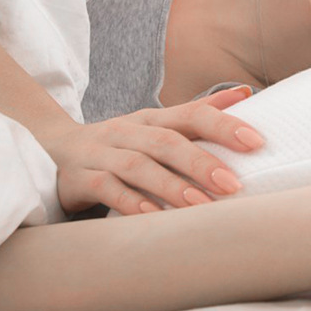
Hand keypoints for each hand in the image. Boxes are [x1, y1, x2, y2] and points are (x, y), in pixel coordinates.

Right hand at [37, 86, 263, 216]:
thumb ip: (200, 112)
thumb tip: (246, 92)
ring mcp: (102, 154)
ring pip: (139, 167)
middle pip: (168, 142)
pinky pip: (107, 190)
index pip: (193, 114)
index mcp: (153, 118)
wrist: (52, 149)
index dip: (225, 125)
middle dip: (202, 162)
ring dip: (172, 187)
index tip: (257, 141)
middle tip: (234, 184)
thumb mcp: (159, 124)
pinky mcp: (80, 179)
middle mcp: (129, 131)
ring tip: (201, 206)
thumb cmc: (123, 142)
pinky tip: (153, 217)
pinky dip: (131, 203)